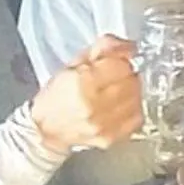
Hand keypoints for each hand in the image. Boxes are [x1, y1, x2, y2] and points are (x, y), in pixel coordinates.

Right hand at [30, 37, 141, 155]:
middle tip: (113, 77)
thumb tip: (128, 46)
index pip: (121, 65)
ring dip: (130, 92)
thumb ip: (104, 49)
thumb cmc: (57, 95)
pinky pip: (136, 118)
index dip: (121, 60)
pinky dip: (131, 110)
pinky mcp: (110, 138)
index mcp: (82, 82)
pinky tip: (118, 107)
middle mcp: (94, 105)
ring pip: (137, 99)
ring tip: (114, 93)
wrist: (46, 129)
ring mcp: (103, 125)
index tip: (117, 61)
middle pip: (132, 81)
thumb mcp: (74, 63)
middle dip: (126, 75)